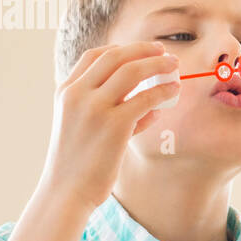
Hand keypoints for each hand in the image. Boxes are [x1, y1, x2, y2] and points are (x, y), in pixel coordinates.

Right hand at [38, 41, 180, 213]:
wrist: (66, 192)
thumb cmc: (78, 164)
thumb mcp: (84, 129)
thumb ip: (112, 112)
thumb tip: (153, 107)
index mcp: (66, 92)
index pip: (94, 56)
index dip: (121, 49)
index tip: (141, 51)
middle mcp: (77, 94)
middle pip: (115, 57)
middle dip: (143, 50)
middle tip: (164, 51)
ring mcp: (95, 108)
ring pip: (132, 72)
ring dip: (157, 65)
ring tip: (174, 65)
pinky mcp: (114, 125)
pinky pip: (145, 98)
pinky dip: (163, 90)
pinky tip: (174, 90)